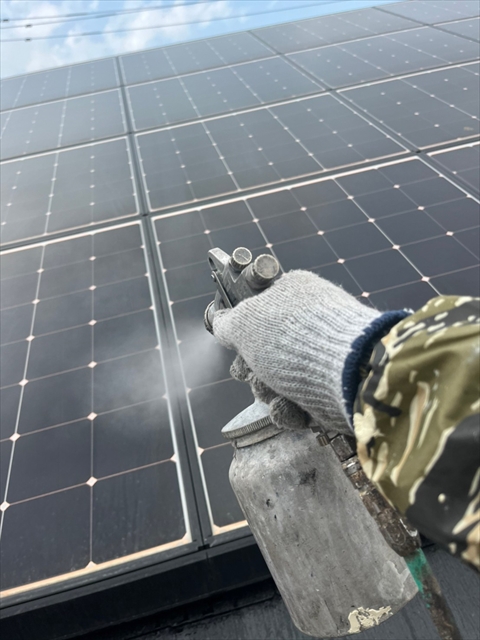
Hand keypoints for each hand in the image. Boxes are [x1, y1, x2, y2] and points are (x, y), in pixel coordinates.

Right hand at [213, 270, 380, 433]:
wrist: (347, 374)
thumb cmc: (294, 338)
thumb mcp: (245, 321)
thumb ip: (227, 323)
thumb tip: (218, 320)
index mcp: (291, 294)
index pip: (255, 313)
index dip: (240, 332)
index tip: (237, 343)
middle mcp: (306, 324)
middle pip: (260, 353)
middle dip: (252, 370)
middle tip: (255, 370)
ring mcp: (319, 358)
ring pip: (274, 382)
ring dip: (269, 392)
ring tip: (281, 390)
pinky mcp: (328, 389)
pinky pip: (294, 403)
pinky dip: (291, 409)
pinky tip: (295, 406)